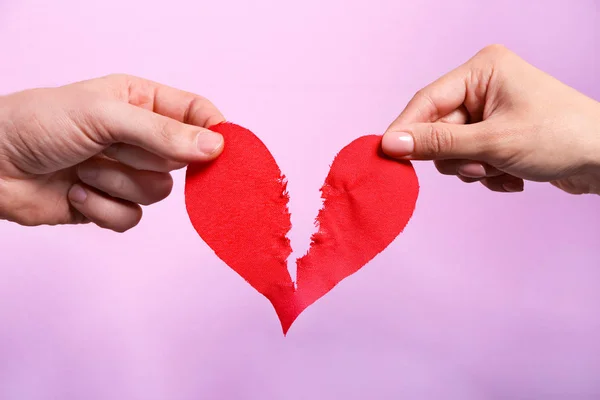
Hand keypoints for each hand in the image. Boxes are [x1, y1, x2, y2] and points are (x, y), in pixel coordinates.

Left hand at [0, 74, 224, 231]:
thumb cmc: (38, 123)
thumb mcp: (104, 115)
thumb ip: (163, 132)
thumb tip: (214, 146)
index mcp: (141, 102)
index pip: (196, 113)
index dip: (214, 131)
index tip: (222, 150)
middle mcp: (140, 137)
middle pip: (182, 159)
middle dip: (145, 159)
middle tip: (113, 148)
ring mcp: (126, 172)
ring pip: (158, 192)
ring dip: (117, 184)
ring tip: (84, 170)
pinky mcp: (111, 204)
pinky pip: (133, 218)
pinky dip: (103, 209)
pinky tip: (76, 192)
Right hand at [381, 44, 599, 194]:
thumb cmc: (560, 137)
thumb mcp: (492, 142)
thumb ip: (437, 143)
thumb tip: (391, 144)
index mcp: (482, 70)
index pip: (427, 101)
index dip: (406, 130)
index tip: (387, 156)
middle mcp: (484, 86)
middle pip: (439, 129)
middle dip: (457, 156)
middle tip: (480, 166)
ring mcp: (492, 111)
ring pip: (453, 150)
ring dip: (474, 169)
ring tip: (503, 169)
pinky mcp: (499, 134)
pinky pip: (472, 160)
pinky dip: (488, 174)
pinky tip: (514, 175)